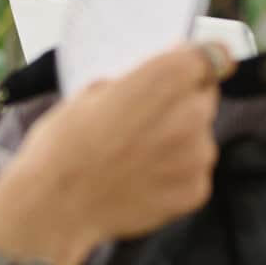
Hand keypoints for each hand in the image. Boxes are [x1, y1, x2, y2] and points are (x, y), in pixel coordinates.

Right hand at [0, 43, 225, 264]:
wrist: (54, 208)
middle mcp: (191, 114)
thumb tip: (152, 85)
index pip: (211, 56)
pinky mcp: (196, 190)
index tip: (188, 67)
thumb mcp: (92, 93)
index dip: (198, 61)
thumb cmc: (64, 145)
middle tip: (147, 120)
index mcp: (166, 78)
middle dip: (182, 103)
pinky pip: (194, 172)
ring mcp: (197, 156)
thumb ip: (135, 84)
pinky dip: (175, 175)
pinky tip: (142, 180)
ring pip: (200, 137)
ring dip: (180, 141)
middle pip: (204, 98)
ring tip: (138, 156)